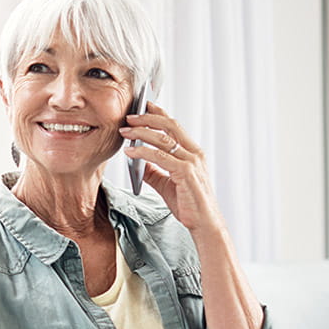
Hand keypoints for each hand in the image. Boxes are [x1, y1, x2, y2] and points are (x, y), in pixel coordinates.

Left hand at [120, 103, 222, 232]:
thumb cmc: (188, 204)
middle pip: (169, 126)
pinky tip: (130, 152)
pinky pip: (160, 157)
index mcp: (192, 152)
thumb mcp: (166, 183)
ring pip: (163, 139)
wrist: (204, 223)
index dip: (158, 113)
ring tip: (124, 131)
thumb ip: (153, 170)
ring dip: (141, 132)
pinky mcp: (186, 173)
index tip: (143, 105)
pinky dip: (142, 152)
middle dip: (147, 118)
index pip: (174, 126)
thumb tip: (136, 160)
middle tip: (129, 116)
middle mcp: (194, 153)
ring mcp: (192, 162)